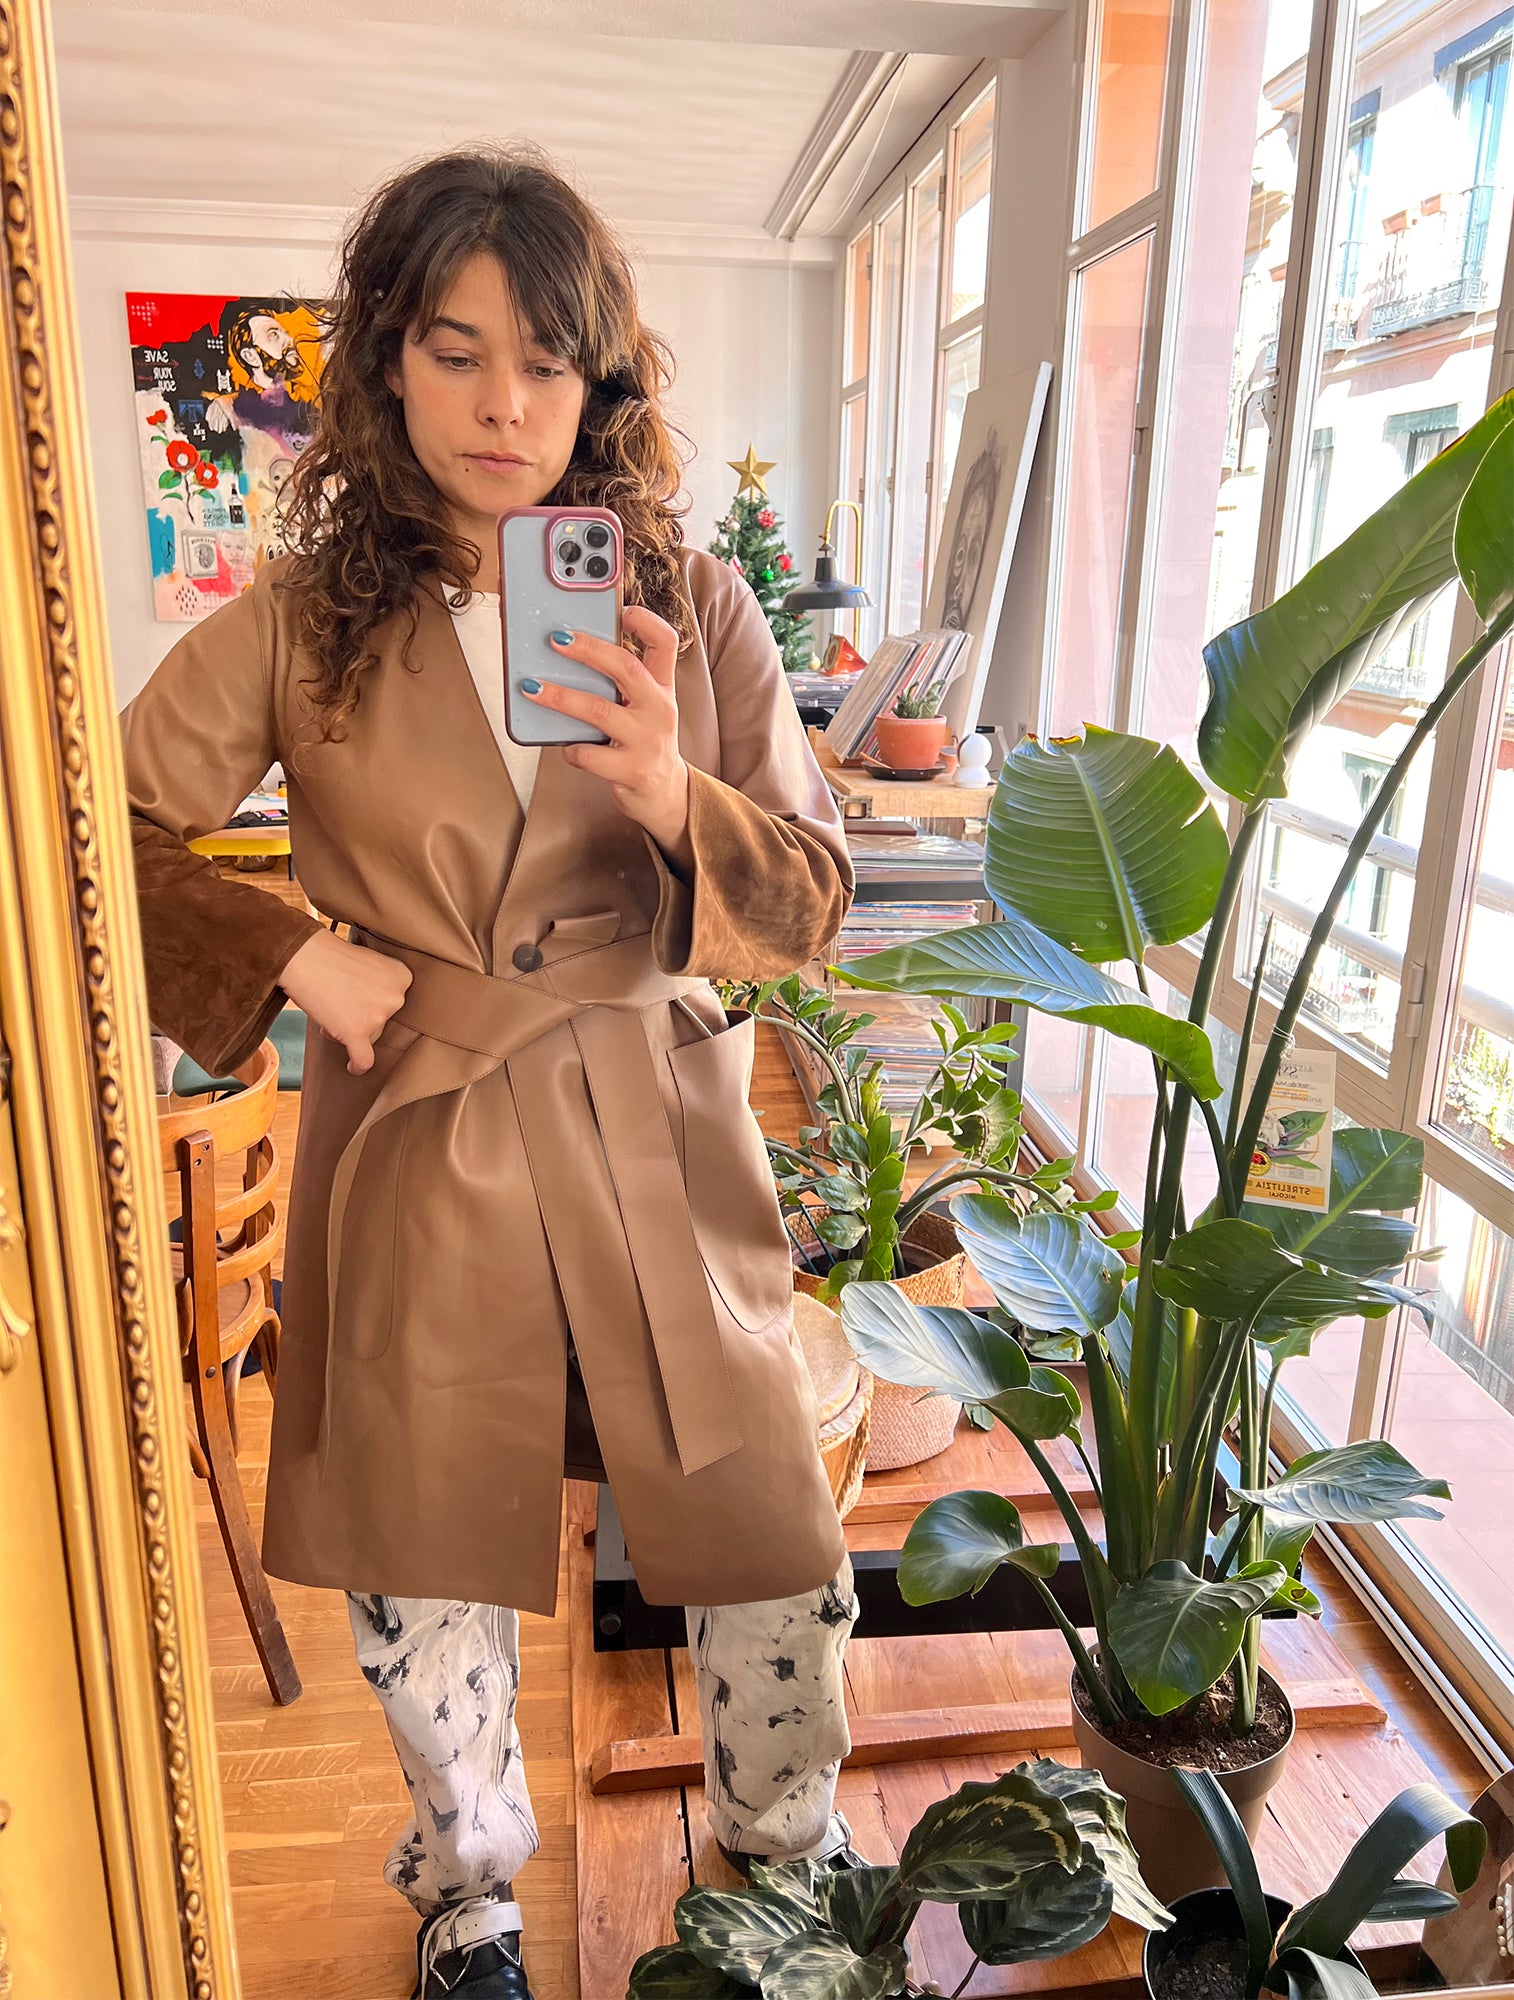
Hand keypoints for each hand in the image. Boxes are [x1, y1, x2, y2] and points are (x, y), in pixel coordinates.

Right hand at [280, 927, 412, 1075]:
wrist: (304, 956)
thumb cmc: (330, 956)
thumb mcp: (370, 962)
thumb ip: (380, 984)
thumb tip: (376, 1012)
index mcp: (402, 977)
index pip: (393, 1002)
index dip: (371, 1000)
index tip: (356, 993)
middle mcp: (395, 997)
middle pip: (383, 1021)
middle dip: (361, 1016)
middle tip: (339, 1000)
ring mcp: (377, 1016)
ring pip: (370, 1037)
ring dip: (350, 1029)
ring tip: (330, 1010)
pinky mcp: (357, 1032)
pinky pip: (363, 1059)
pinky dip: (358, 1065)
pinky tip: (353, 1067)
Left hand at [523, 603, 692, 871]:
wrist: (665, 794)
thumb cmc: (643, 741)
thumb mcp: (643, 707)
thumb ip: (619, 682)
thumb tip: (566, 652)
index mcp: (662, 687)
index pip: (666, 643)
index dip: (646, 621)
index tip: (622, 609)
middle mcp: (659, 709)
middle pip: (626, 667)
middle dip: (588, 649)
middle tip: (555, 638)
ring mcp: (646, 741)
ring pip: (598, 711)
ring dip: (560, 697)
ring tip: (531, 687)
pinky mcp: (632, 770)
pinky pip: (590, 755)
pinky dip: (570, 748)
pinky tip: (564, 745)